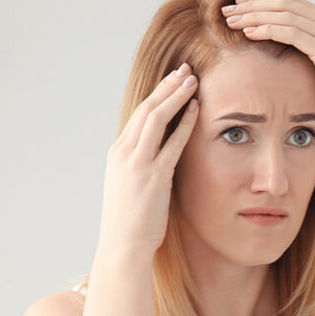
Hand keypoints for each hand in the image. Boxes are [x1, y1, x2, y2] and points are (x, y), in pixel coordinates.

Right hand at [98, 63, 199, 257]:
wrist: (123, 246)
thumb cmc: (131, 223)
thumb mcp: (132, 188)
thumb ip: (143, 168)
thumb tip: (161, 158)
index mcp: (118, 154)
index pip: (138, 114)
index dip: (157, 94)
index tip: (172, 80)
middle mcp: (124, 153)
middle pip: (146, 108)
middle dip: (166, 86)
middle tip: (184, 69)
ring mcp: (137, 163)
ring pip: (155, 118)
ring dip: (175, 96)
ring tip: (192, 80)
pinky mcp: (153, 176)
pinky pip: (171, 142)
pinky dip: (184, 122)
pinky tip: (196, 108)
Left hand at [221, 0, 314, 122]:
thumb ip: (314, 47)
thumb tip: (290, 49)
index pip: (291, 1)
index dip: (263, 1)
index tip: (241, 6)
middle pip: (284, 3)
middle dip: (253, 5)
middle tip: (228, 10)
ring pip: (284, 14)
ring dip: (254, 16)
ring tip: (232, 21)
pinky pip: (290, 33)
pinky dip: (267, 30)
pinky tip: (249, 33)